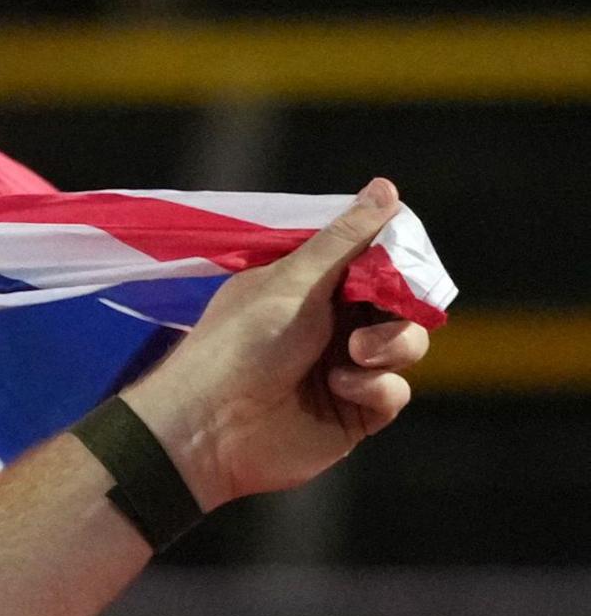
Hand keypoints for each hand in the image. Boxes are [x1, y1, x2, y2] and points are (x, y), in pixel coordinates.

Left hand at [124, 179, 432, 509]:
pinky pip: (394, 392)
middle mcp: (331, 326)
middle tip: (376, 309)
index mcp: (312, 288)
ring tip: (355, 352)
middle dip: (401, 305)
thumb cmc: (240, 346)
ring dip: (392, 345)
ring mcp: (344, 369)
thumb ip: (345, 239)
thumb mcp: (293, 281)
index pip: (377, 263)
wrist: (208, 428)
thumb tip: (386, 187)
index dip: (397, 262)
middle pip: (402, 304)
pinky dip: (377, 387)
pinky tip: (340, 387)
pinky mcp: (353, 413)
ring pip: (407, 345)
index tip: (399, 262)